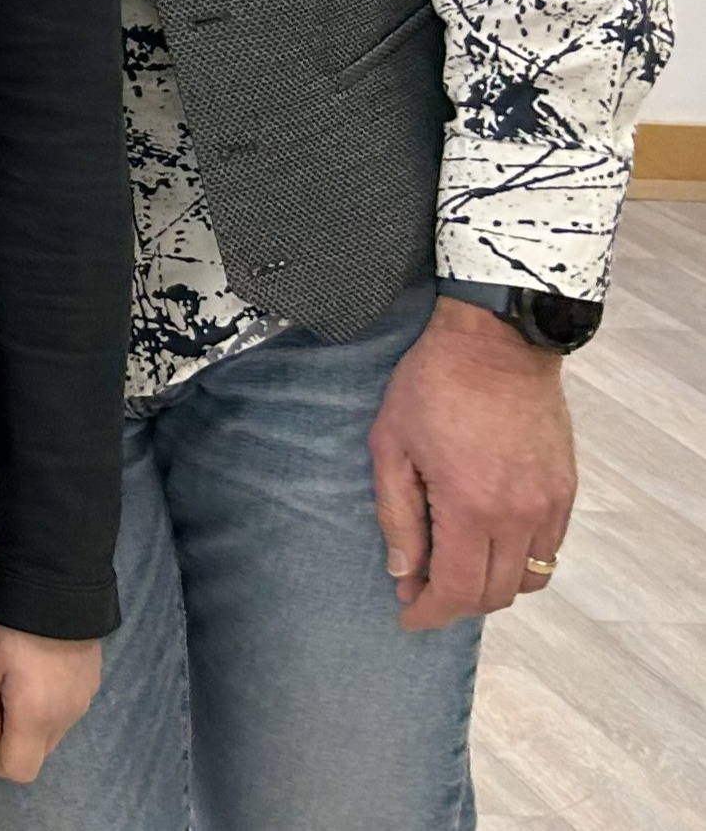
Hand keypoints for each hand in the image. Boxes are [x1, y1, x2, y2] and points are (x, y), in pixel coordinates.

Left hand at [0, 620, 100, 782]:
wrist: (58, 584)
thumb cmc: (9, 626)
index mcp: (38, 718)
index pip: (20, 771)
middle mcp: (68, 718)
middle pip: (37, 753)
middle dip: (11, 740)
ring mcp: (84, 701)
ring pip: (52, 732)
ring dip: (29, 720)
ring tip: (11, 679)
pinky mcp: (92, 683)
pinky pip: (65, 709)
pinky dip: (47, 703)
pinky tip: (33, 669)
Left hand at [372, 295, 576, 629]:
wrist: (497, 343)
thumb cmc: (433, 386)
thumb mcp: (391, 446)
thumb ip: (397, 515)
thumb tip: (404, 572)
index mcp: (472, 507)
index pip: (459, 590)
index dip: (430, 612)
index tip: (408, 616)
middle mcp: (520, 515)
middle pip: (496, 593)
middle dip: (456, 602)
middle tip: (421, 588)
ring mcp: (550, 504)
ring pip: (529, 577)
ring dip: (491, 584)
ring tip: (454, 565)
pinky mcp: (567, 490)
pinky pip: (549, 548)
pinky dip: (519, 559)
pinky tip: (487, 540)